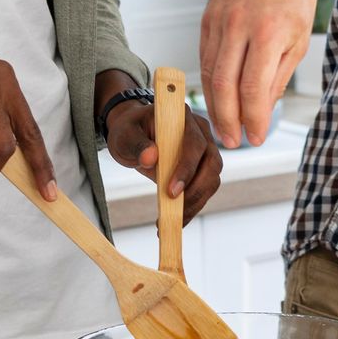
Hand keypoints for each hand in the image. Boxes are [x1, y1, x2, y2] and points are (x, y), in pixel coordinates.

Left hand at [104, 99, 224, 218]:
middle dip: (195, 191)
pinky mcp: (203, 166)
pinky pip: (205, 188)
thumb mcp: (125, 134)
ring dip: (196, 202)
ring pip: (212, 179)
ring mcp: (206, 149)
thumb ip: (136, 144)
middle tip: (174, 213)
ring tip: (174, 220)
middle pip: (212, 163)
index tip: (171, 191)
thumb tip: (150, 158)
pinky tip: (177, 218)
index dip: (187, 168)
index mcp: (183, 118)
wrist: (135, 134)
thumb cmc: (130, 130)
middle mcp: (201, 132)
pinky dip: (194, 205)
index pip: (194, 143)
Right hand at [200, 0, 326, 146]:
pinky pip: (205, 55)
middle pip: (224, 85)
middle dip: (228, 120)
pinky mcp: (208, 16)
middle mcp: (240, 25)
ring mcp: (220, 19)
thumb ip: (278, 75)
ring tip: (225, 126)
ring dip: (215, 105)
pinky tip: (217, 97)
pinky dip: (209, 81)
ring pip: (209, 73)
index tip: (255, 138)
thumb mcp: (298, 38)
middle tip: (234, 141)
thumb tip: (261, 110)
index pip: (254, 88)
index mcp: (269, 32)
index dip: (253, 119)